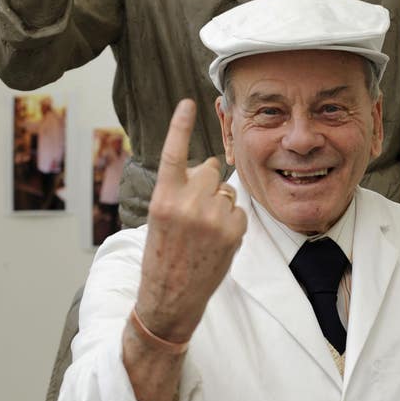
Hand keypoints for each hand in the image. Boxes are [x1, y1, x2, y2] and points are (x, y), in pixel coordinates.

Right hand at [136, 99, 246, 342]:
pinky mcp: (232, 231)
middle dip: (208, 183)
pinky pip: (239, 211)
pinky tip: (217, 242)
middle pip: (210, 169)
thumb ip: (180, 189)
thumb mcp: (160, 218)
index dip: (180, 125)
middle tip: (196, 210)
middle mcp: (187, 203)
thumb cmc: (162, 256)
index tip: (189, 102)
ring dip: (220, 204)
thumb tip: (207, 169)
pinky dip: (232, 223)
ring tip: (204, 232)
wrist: (170, 298)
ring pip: (227, 191)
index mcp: (162, 197)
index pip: (173, 152)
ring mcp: (211, 217)